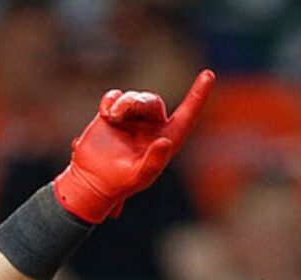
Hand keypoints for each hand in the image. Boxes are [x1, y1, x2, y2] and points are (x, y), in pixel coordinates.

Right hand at [54, 70, 214, 223]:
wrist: (92, 179)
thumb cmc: (119, 184)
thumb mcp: (139, 177)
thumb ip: (153, 162)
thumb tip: (164, 142)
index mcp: (166, 140)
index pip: (186, 115)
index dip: (197, 96)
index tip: (208, 75)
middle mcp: (152, 127)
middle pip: (152, 102)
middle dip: (136, 103)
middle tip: (118, 113)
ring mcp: (134, 119)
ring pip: (134, 98)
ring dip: (123, 103)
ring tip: (111, 117)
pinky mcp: (115, 113)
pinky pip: (116, 95)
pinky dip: (110, 101)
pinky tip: (105, 114)